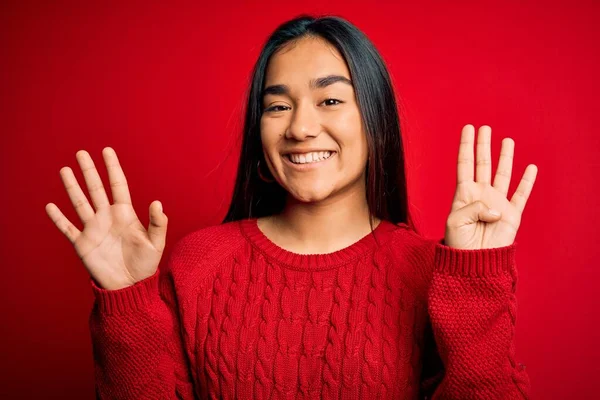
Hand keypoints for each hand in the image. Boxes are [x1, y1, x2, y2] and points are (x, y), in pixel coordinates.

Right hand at [45, 147, 167, 289]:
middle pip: (96, 189)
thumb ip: (157, 223)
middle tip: (81, 152)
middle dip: (89, 171)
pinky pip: (68, 228)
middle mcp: (107, 217)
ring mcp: (94, 229)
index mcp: (125, 214)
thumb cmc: (145, 264)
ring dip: (72, 187)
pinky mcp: (83, 244)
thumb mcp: (156, 243)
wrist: (129, 285)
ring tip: (64, 170)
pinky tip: (50, 206)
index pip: (118, 185)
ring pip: (80, 203)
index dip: (113, 168)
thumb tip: (157, 202)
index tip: (107, 151)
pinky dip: (59, 218)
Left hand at [444, 125, 537, 249]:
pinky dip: (527, 181)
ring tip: (506, 140)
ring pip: (502, 174)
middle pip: (483, 164)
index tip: (467, 129)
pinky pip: (521, 194)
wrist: (474, 262)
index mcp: (464, 194)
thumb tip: (496, 207)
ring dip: (505, 157)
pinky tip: (530, 168)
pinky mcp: (511, 214)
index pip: (465, 164)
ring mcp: (497, 203)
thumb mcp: (456, 221)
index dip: (466, 146)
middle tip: (485, 128)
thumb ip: (473, 208)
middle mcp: (481, 195)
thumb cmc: (459, 242)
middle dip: (484, 145)